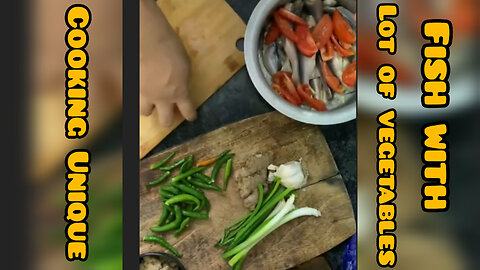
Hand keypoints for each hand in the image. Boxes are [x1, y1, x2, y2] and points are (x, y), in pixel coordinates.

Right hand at [140, 0, 196, 126]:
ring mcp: (145, 94)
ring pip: (145, 112)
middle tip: (167, 115)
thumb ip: (183, 81)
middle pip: (165, 121)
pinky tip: (137, 88)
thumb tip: (181, 86)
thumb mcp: (186, 67)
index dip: (190, 116)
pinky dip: (137, 94)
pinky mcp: (133, 87)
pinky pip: (134, 97)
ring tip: (149, 101)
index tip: (191, 118)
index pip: (187, 111)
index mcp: (179, 93)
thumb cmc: (173, 49)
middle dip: (167, 120)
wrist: (150, 41)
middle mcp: (162, 99)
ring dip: (149, 108)